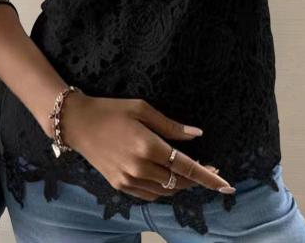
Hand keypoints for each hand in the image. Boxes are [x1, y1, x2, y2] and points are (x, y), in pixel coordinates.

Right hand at [47, 92, 235, 200]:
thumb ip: (171, 126)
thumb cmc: (111, 110)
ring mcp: (128, 180)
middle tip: (209, 168)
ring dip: (181, 184)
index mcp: (148, 146)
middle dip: (198, 178)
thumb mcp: (143, 109)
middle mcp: (139, 168)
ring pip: (165, 191)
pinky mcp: (119, 186)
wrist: (77, 124)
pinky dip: (163, 189)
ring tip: (189, 171)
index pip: (186, 167)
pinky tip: (167, 177)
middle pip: (179, 181)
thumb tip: (197, 134)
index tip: (227, 184)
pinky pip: (149, 194)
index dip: (208, 177)